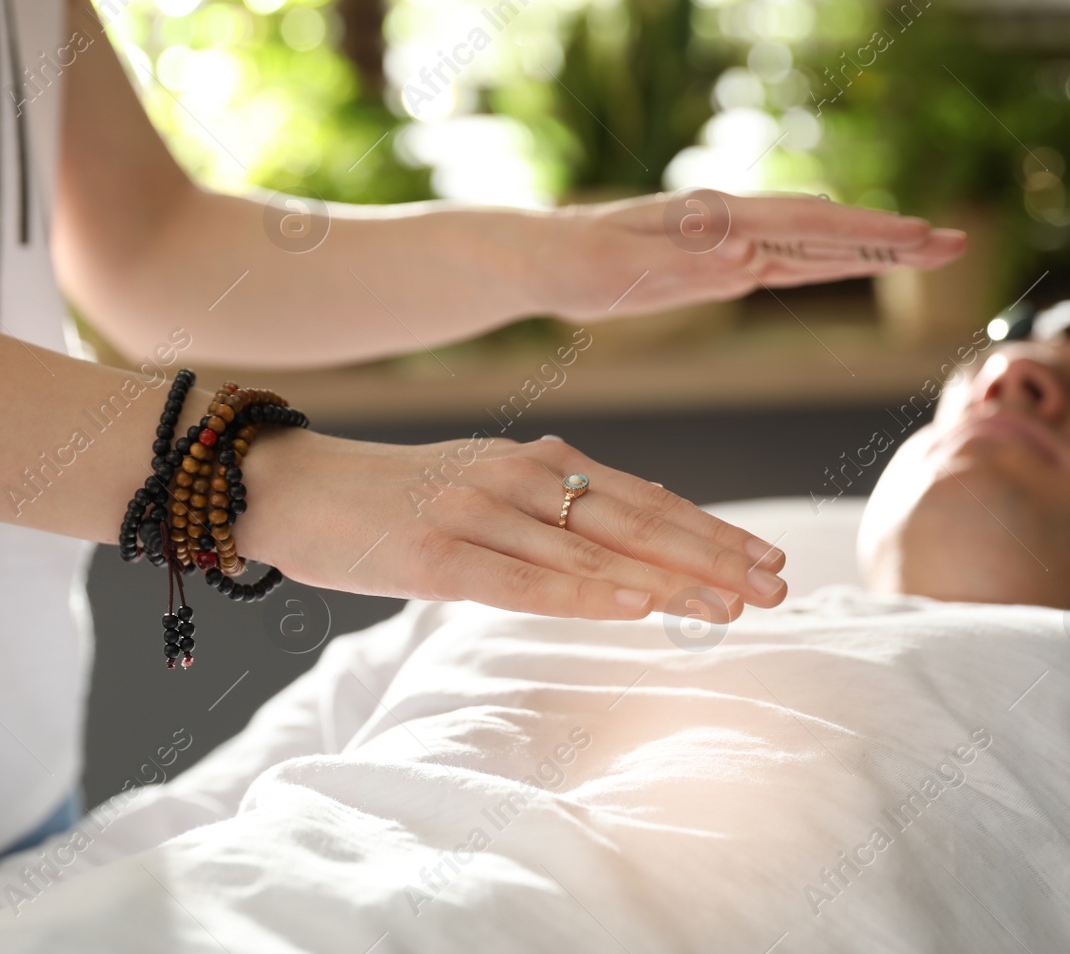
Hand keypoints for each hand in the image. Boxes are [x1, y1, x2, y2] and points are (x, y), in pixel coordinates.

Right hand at [232, 427, 786, 621]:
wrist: (294, 486)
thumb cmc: (397, 499)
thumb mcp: (487, 489)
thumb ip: (555, 511)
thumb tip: (634, 546)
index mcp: (536, 462)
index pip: (643, 498)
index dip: (709, 529)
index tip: (768, 559)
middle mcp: (517, 478)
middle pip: (633, 520)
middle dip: (711, 555)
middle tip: (775, 587)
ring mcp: (476, 513)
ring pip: (590, 551)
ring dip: (666, 579)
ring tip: (729, 605)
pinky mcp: (433, 555)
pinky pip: (520, 578)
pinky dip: (581, 593)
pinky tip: (632, 607)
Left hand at [519, 190, 967, 321]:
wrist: (541, 257)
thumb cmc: (576, 262)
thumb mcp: (622, 268)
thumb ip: (687, 263)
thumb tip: (752, 254)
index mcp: (718, 221)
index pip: (809, 228)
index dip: (868, 237)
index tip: (923, 240)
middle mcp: (732, 225)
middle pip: (826, 231)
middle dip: (891, 239)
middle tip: (956, 243)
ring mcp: (728, 243)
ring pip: (813, 245)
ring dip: (868, 249)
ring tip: (924, 250)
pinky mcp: (716, 264)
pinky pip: (784, 263)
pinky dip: (825, 262)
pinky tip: (848, 262)